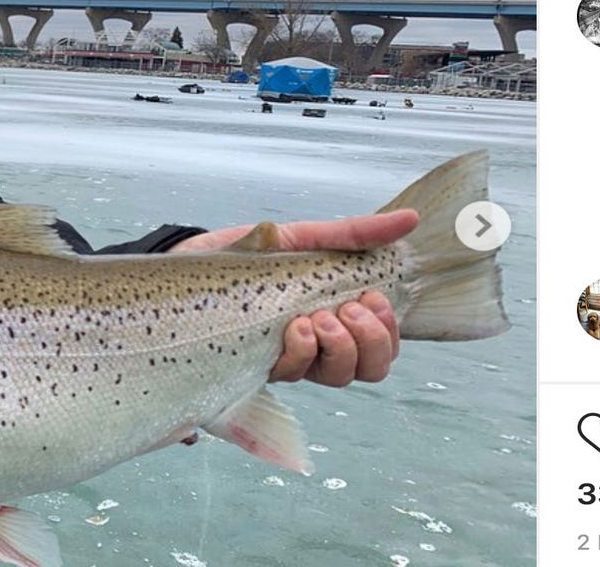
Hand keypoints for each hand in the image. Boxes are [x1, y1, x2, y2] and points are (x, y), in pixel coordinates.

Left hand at [170, 210, 414, 386]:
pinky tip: (292, 326)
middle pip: (366, 371)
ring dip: (338, 350)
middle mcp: (314, 346)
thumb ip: (353, 234)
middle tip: (346, 309)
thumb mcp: (302, 237)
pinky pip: (291, 375)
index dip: (387, 333)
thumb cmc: (245, 253)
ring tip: (316, 318)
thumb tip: (410, 220)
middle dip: (369, 343)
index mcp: (332, 318)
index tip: (373, 298)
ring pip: (334, 377)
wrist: (189, 257)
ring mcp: (286, 357)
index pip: (379, 348)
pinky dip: (300, 353)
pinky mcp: (254, 365)